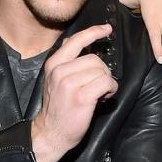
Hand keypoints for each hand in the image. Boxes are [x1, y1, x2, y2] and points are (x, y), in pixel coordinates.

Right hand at [31, 24, 118, 161]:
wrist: (51, 133)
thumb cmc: (58, 108)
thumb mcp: (54, 79)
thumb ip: (64, 60)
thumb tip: (72, 41)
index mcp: (54, 64)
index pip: (76, 40)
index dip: (93, 32)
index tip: (106, 29)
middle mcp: (60, 71)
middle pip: (95, 59)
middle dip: (102, 72)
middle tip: (98, 86)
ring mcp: (69, 83)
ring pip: (102, 71)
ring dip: (106, 83)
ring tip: (98, 94)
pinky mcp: (81, 96)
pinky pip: (106, 83)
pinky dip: (110, 90)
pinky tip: (103, 98)